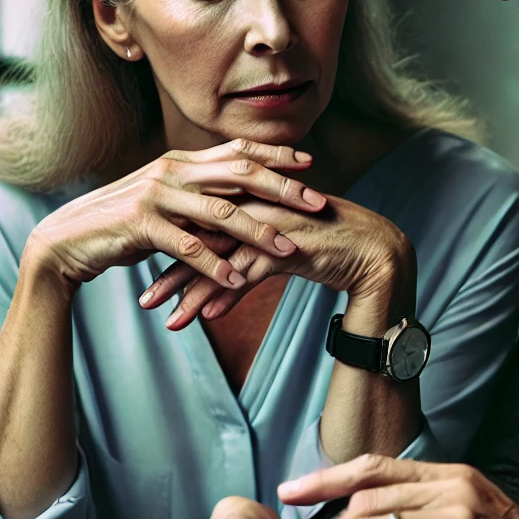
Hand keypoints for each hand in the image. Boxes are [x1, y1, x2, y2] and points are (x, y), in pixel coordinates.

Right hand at [25, 138, 325, 292]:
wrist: (69, 240)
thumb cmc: (125, 224)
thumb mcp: (167, 202)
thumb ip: (201, 196)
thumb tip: (243, 199)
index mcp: (182, 162)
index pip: (238, 151)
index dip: (274, 155)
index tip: (310, 162)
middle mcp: (173, 171)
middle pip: (240, 174)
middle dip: (283, 188)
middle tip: (318, 203)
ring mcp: (156, 195)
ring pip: (220, 211)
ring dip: (258, 232)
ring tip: (289, 249)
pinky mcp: (141, 224)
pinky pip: (188, 246)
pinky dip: (215, 265)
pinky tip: (238, 281)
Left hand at [140, 193, 414, 330]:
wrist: (376, 251)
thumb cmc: (330, 246)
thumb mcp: (283, 243)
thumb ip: (252, 250)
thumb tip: (224, 274)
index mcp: (253, 199)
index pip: (200, 224)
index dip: (172, 249)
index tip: (147, 275)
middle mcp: (258, 208)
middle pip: (200, 240)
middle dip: (169, 272)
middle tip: (142, 300)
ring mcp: (272, 227)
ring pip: (219, 260)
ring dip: (190, 292)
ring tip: (166, 319)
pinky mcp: (290, 248)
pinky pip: (249, 274)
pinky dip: (226, 297)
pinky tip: (207, 317)